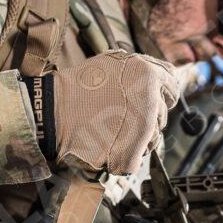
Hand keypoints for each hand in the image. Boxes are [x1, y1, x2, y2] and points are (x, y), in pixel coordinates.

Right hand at [52, 50, 178, 173]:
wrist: (50, 113)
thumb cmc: (77, 88)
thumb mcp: (112, 63)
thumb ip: (140, 69)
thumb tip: (159, 78)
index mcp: (147, 75)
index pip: (172, 87)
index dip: (161, 94)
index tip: (148, 100)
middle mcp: (150, 101)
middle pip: (162, 116)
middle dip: (147, 119)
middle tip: (119, 116)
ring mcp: (142, 130)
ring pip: (152, 140)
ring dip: (137, 139)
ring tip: (111, 130)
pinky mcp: (130, 154)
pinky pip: (136, 159)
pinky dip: (124, 156)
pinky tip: (108, 144)